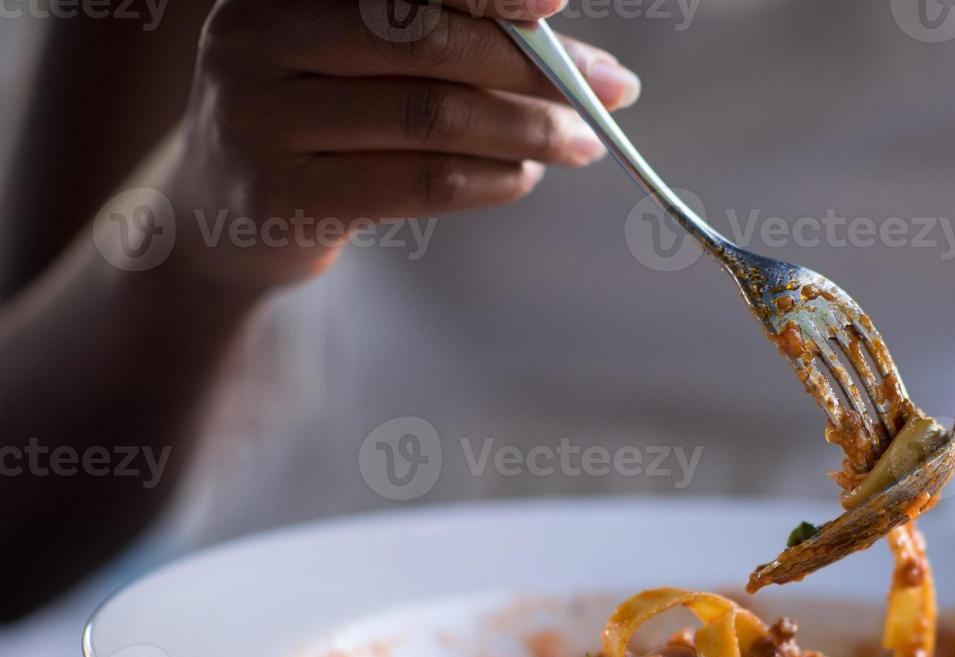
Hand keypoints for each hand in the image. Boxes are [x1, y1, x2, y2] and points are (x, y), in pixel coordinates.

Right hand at [164, 0, 638, 287]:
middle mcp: (255, 34)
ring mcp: (258, 118)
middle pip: (426, 38)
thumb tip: (566, 38)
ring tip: (580, 142)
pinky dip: (491, 179)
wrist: (220, 213)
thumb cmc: (317, 115)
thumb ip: (436, 30)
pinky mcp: (283, 198)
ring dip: (527, 130)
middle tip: (610, 91)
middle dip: (534, 67)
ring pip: (432, 115)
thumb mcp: (354, 52)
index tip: (557, 4)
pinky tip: (524, 177)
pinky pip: (420, 182)